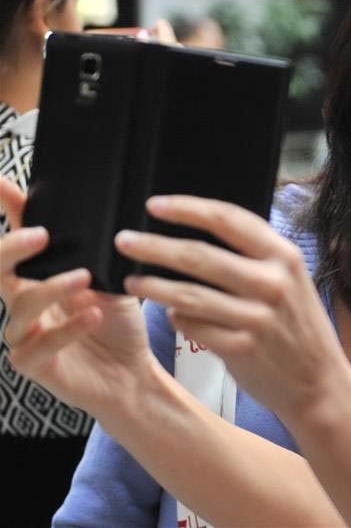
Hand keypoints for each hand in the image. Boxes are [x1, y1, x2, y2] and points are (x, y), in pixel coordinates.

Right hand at [0, 178, 149, 415]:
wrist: (131, 375)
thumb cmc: (118, 325)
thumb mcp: (115, 280)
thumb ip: (100, 254)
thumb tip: (103, 216)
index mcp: (40, 277)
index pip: (19, 240)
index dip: (9, 209)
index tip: (1, 183)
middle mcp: (25, 302)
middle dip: (12, 248)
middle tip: (42, 234)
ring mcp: (24, 333)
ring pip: (20, 305)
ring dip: (51, 288)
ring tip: (83, 277)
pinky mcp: (33, 364)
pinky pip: (39, 344)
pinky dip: (67, 328)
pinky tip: (92, 314)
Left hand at [116, 195, 347, 417]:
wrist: (319, 382)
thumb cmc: (299, 328)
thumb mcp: (291, 281)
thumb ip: (256, 257)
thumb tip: (200, 233)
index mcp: (284, 257)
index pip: (228, 219)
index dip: (187, 208)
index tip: (154, 205)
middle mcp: (273, 283)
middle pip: (199, 255)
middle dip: (154, 246)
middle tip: (124, 241)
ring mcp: (257, 318)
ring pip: (189, 294)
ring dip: (153, 286)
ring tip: (130, 281)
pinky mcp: (242, 348)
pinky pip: (194, 327)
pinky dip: (178, 319)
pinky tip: (172, 315)